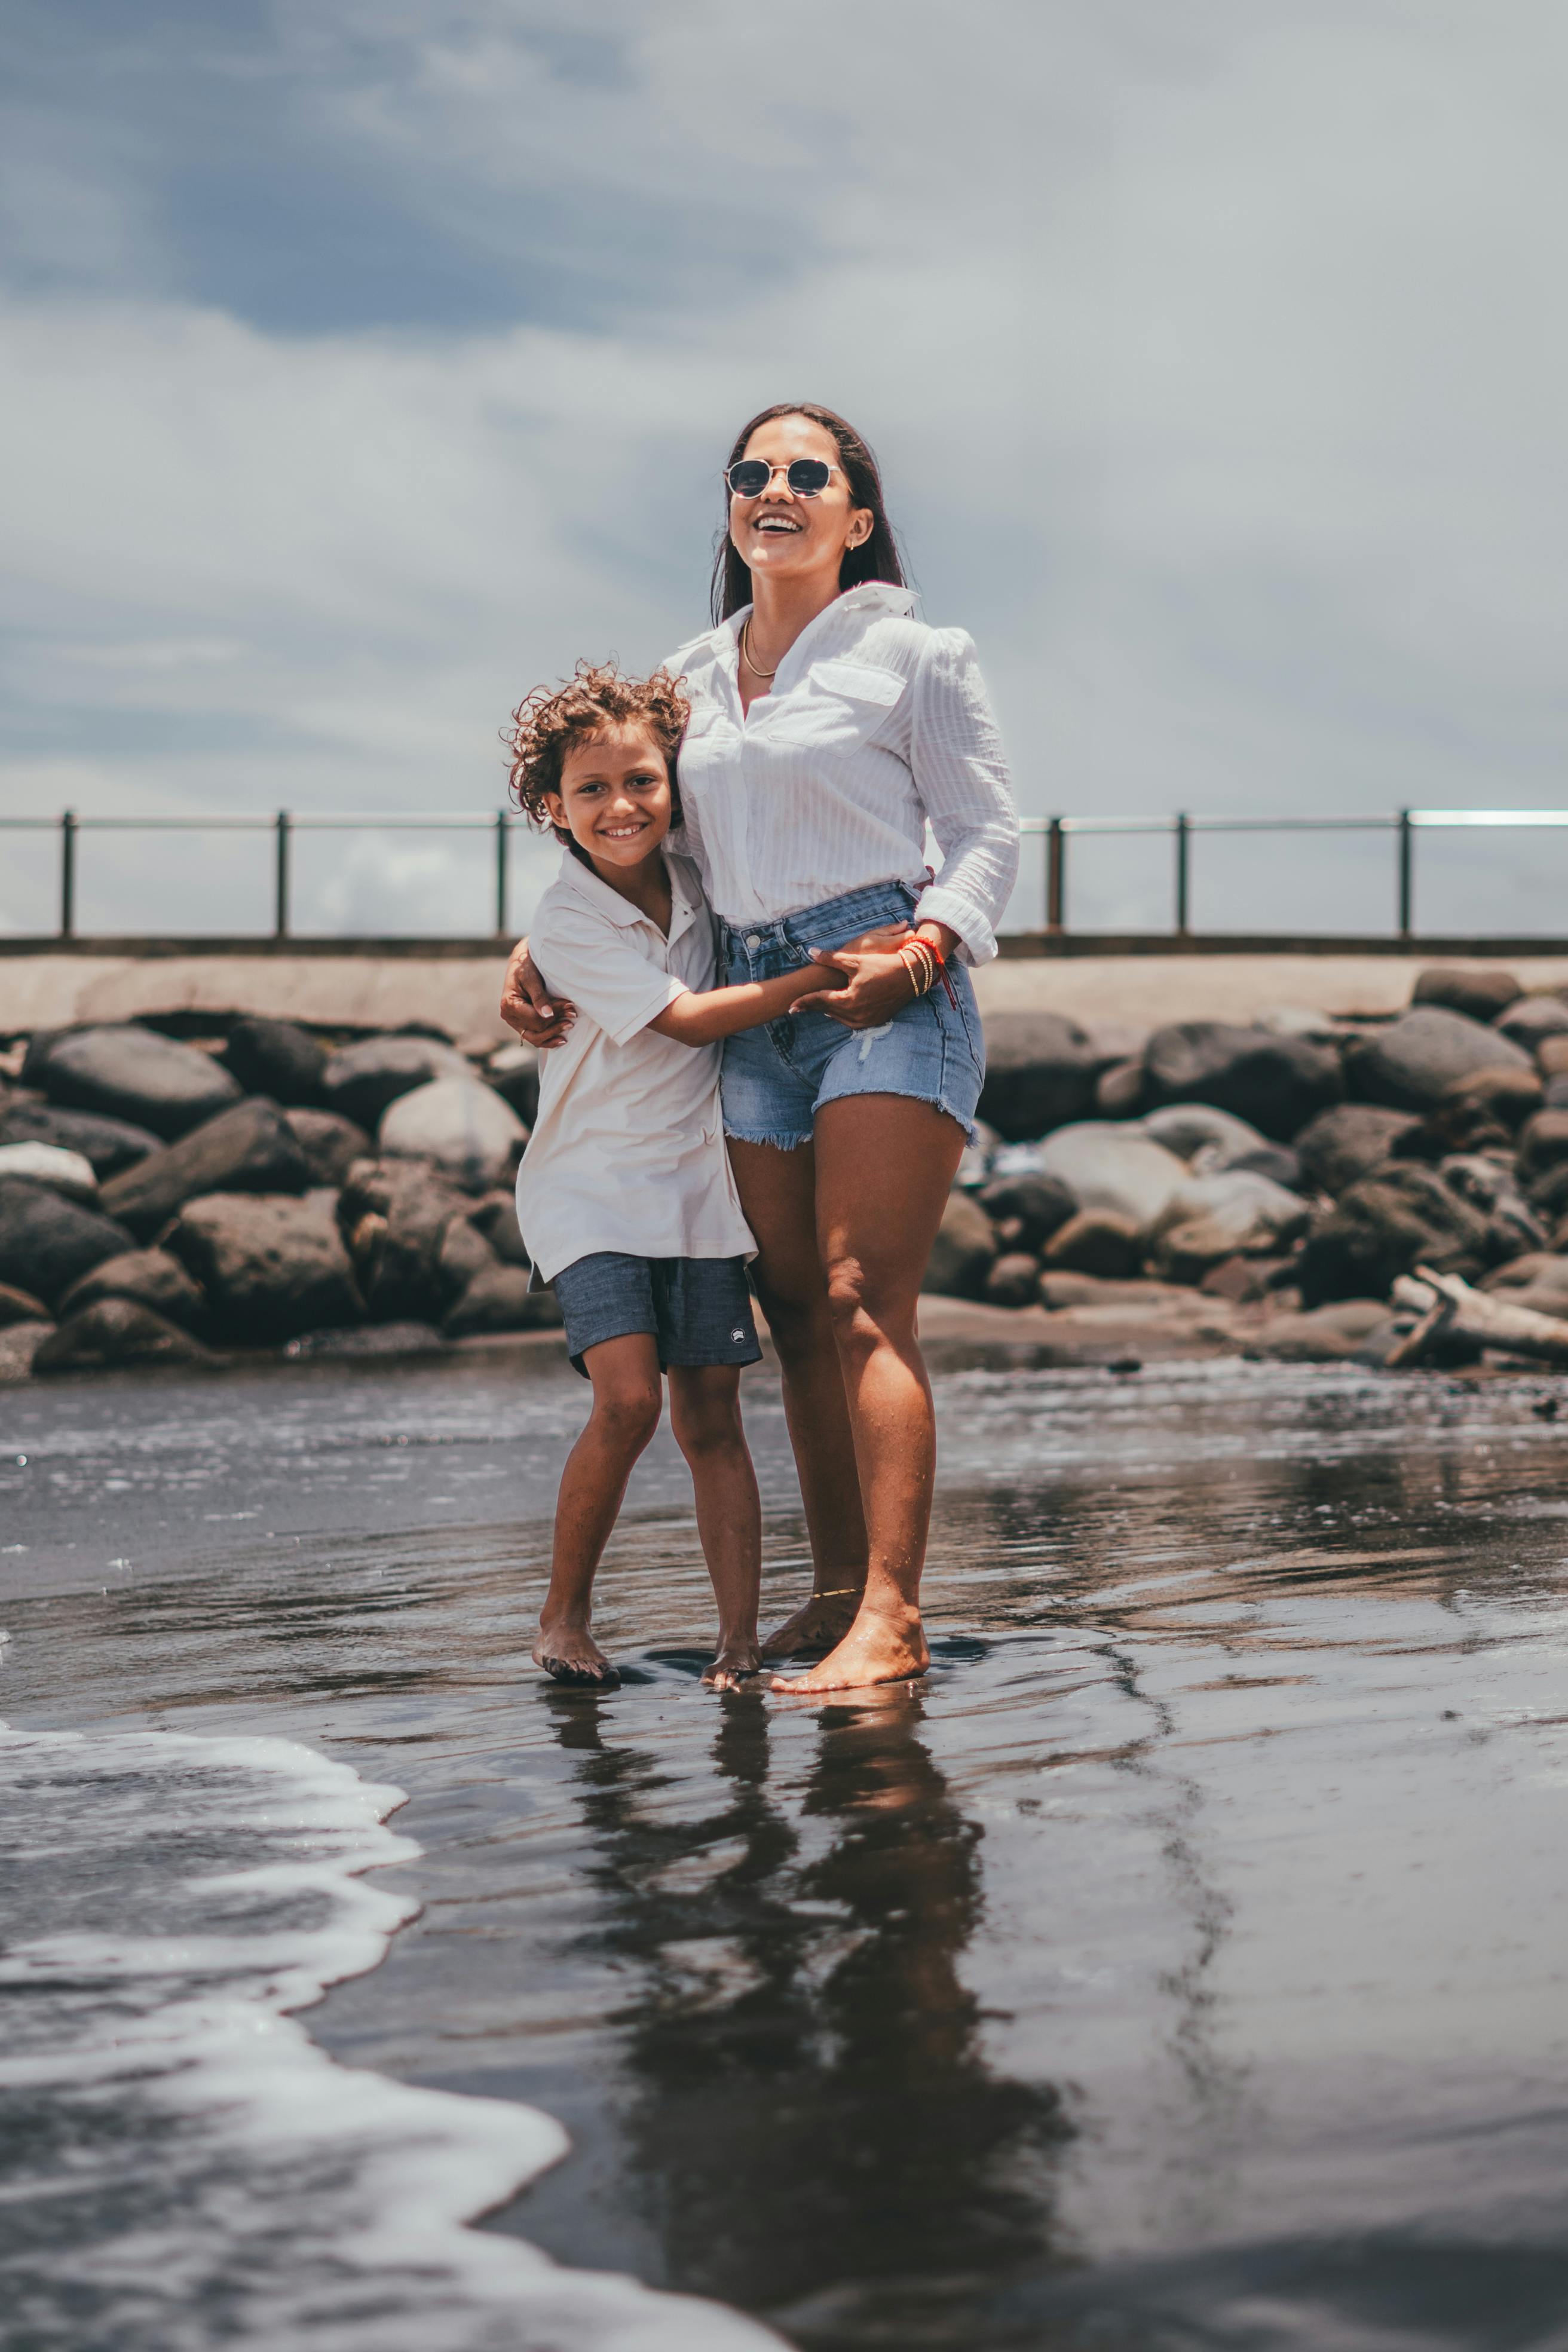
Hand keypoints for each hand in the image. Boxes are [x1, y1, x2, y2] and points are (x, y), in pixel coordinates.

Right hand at [500, 938, 574, 1048]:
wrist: (521, 964)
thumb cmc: (526, 967)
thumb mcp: (532, 978)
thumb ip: (539, 997)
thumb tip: (547, 1015)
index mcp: (509, 1005)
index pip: (534, 1018)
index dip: (554, 1013)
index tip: (569, 1004)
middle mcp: (509, 1016)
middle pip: (536, 1029)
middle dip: (556, 1022)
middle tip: (573, 1012)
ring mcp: (515, 1022)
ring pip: (535, 1038)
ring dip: (554, 1034)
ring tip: (569, 1025)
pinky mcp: (522, 1024)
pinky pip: (534, 1037)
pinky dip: (548, 1039)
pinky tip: (561, 1039)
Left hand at [783, 921, 910, 1017]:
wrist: (912, 975)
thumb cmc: (883, 964)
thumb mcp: (855, 960)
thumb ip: (830, 958)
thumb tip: (810, 952)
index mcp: (848, 1000)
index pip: (819, 1002)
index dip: (804, 1002)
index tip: (790, 1006)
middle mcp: (856, 1015)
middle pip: (828, 1011)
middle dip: (814, 1007)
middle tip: (799, 1007)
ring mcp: (867, 1020)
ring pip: (840, 1018)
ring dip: (829, 1012)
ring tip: (818, 1007)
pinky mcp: (876, 1021)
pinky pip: (853, 1022)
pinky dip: (844, 1015)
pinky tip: (839, 1010)